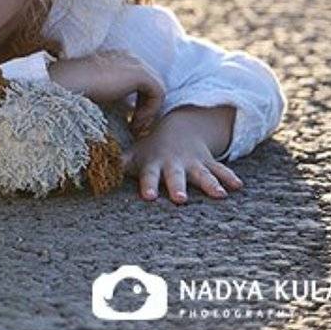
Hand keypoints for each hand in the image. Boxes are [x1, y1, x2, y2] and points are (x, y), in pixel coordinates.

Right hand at [47, 50, 164, 134]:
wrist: (69, 82)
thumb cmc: (77, 88)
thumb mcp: (100, 91)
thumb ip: (115, 95)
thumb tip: (126, 112)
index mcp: (120, 59)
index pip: (141, 81)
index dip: (139, 102)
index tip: (129, 120)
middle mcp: (131, 57)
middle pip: (152, 85)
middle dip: (147, 107)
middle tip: (135, 126)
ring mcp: (137, 63)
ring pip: (157, 89)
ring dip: (149, 110)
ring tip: (135, 125)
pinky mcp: (141, 73)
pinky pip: (158, 93)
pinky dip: (150, 109)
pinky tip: (135, 120)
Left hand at [122, 105, 242, 203]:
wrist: (177, 129)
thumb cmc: (151, 150)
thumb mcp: (135, 155)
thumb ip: (119, 164)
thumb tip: (92, 172)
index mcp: (155, 164)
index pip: (149, 176)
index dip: (148, 185)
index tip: (148, 197)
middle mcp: (175, 164)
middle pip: (176, 177)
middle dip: (178, 187)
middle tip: (180, 200)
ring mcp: (193, 163)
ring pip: (203, 174)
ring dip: (211, 184)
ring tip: (220, 196)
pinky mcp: (209, 163)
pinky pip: (222, 170)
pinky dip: (230, 177)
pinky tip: (239, 187)